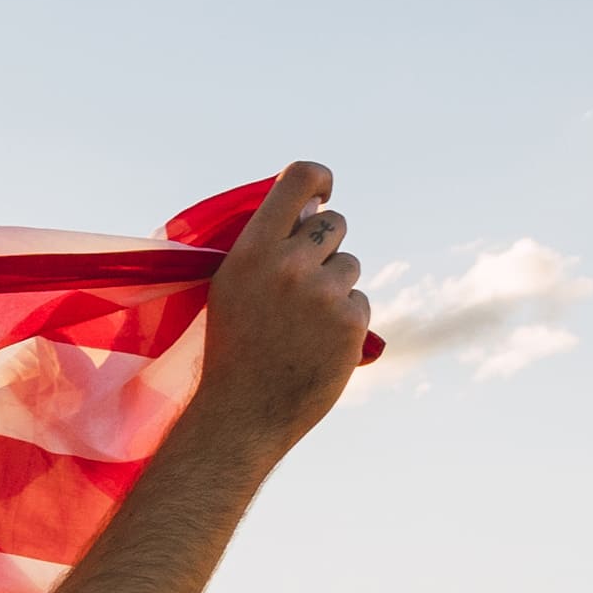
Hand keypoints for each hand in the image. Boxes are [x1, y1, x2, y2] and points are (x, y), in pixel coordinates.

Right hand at [182, 163, 372, 449]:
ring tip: (304, 322)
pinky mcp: (351, 320)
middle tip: (304, 280)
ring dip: (335, 285)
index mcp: (253, 248)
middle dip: (325, 245)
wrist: (241, 413)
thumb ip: (267, 245)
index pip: (300, 179)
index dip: (320, 179)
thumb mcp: (232, 285)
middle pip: (334, 222)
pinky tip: (318, 343)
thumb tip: (314, 209)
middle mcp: (290, 263)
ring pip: (350, 264)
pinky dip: (346, 320)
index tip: (324, 192)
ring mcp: (323, 292)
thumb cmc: (234, 347)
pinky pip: (360, 300)